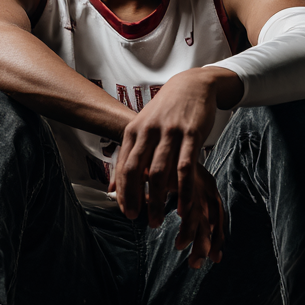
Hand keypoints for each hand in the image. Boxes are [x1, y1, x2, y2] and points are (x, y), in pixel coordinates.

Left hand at [110, 67, 240, 265]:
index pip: (124, 167)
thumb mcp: (143, 128)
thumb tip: (112, 188)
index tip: (126, 212)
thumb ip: (130, 156)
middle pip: (137, 171)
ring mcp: (170, 133)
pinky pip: (185, 168)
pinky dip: (183, 191)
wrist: (192, 85)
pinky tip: (184, 208)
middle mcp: (149, 131)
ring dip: (158, 200)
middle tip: (139, 220)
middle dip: (136, 199)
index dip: (123, 192)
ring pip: (160, 173)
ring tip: (158, 220)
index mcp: (134, 131)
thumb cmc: (166, 111)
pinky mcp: (191, 135)